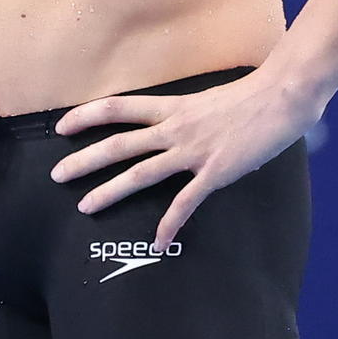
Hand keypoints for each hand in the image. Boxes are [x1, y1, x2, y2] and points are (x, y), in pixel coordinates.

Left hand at [50, 71, 322, 249]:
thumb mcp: (208, 100)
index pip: (118, 107)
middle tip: (56, 175)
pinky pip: (185, 203)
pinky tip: (156, 243)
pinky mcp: (214, 172)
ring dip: (110, 191)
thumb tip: (178, 125)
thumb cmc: (252, 95)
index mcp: (173, 107)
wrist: (281, 97)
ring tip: (85, 208)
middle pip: (118, 145)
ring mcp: (192, 152)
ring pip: (140, 173)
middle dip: (83, 161)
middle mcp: (175, 128)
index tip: (61, 127)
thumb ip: (189, 115)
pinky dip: (169, 224)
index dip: (87, 116)